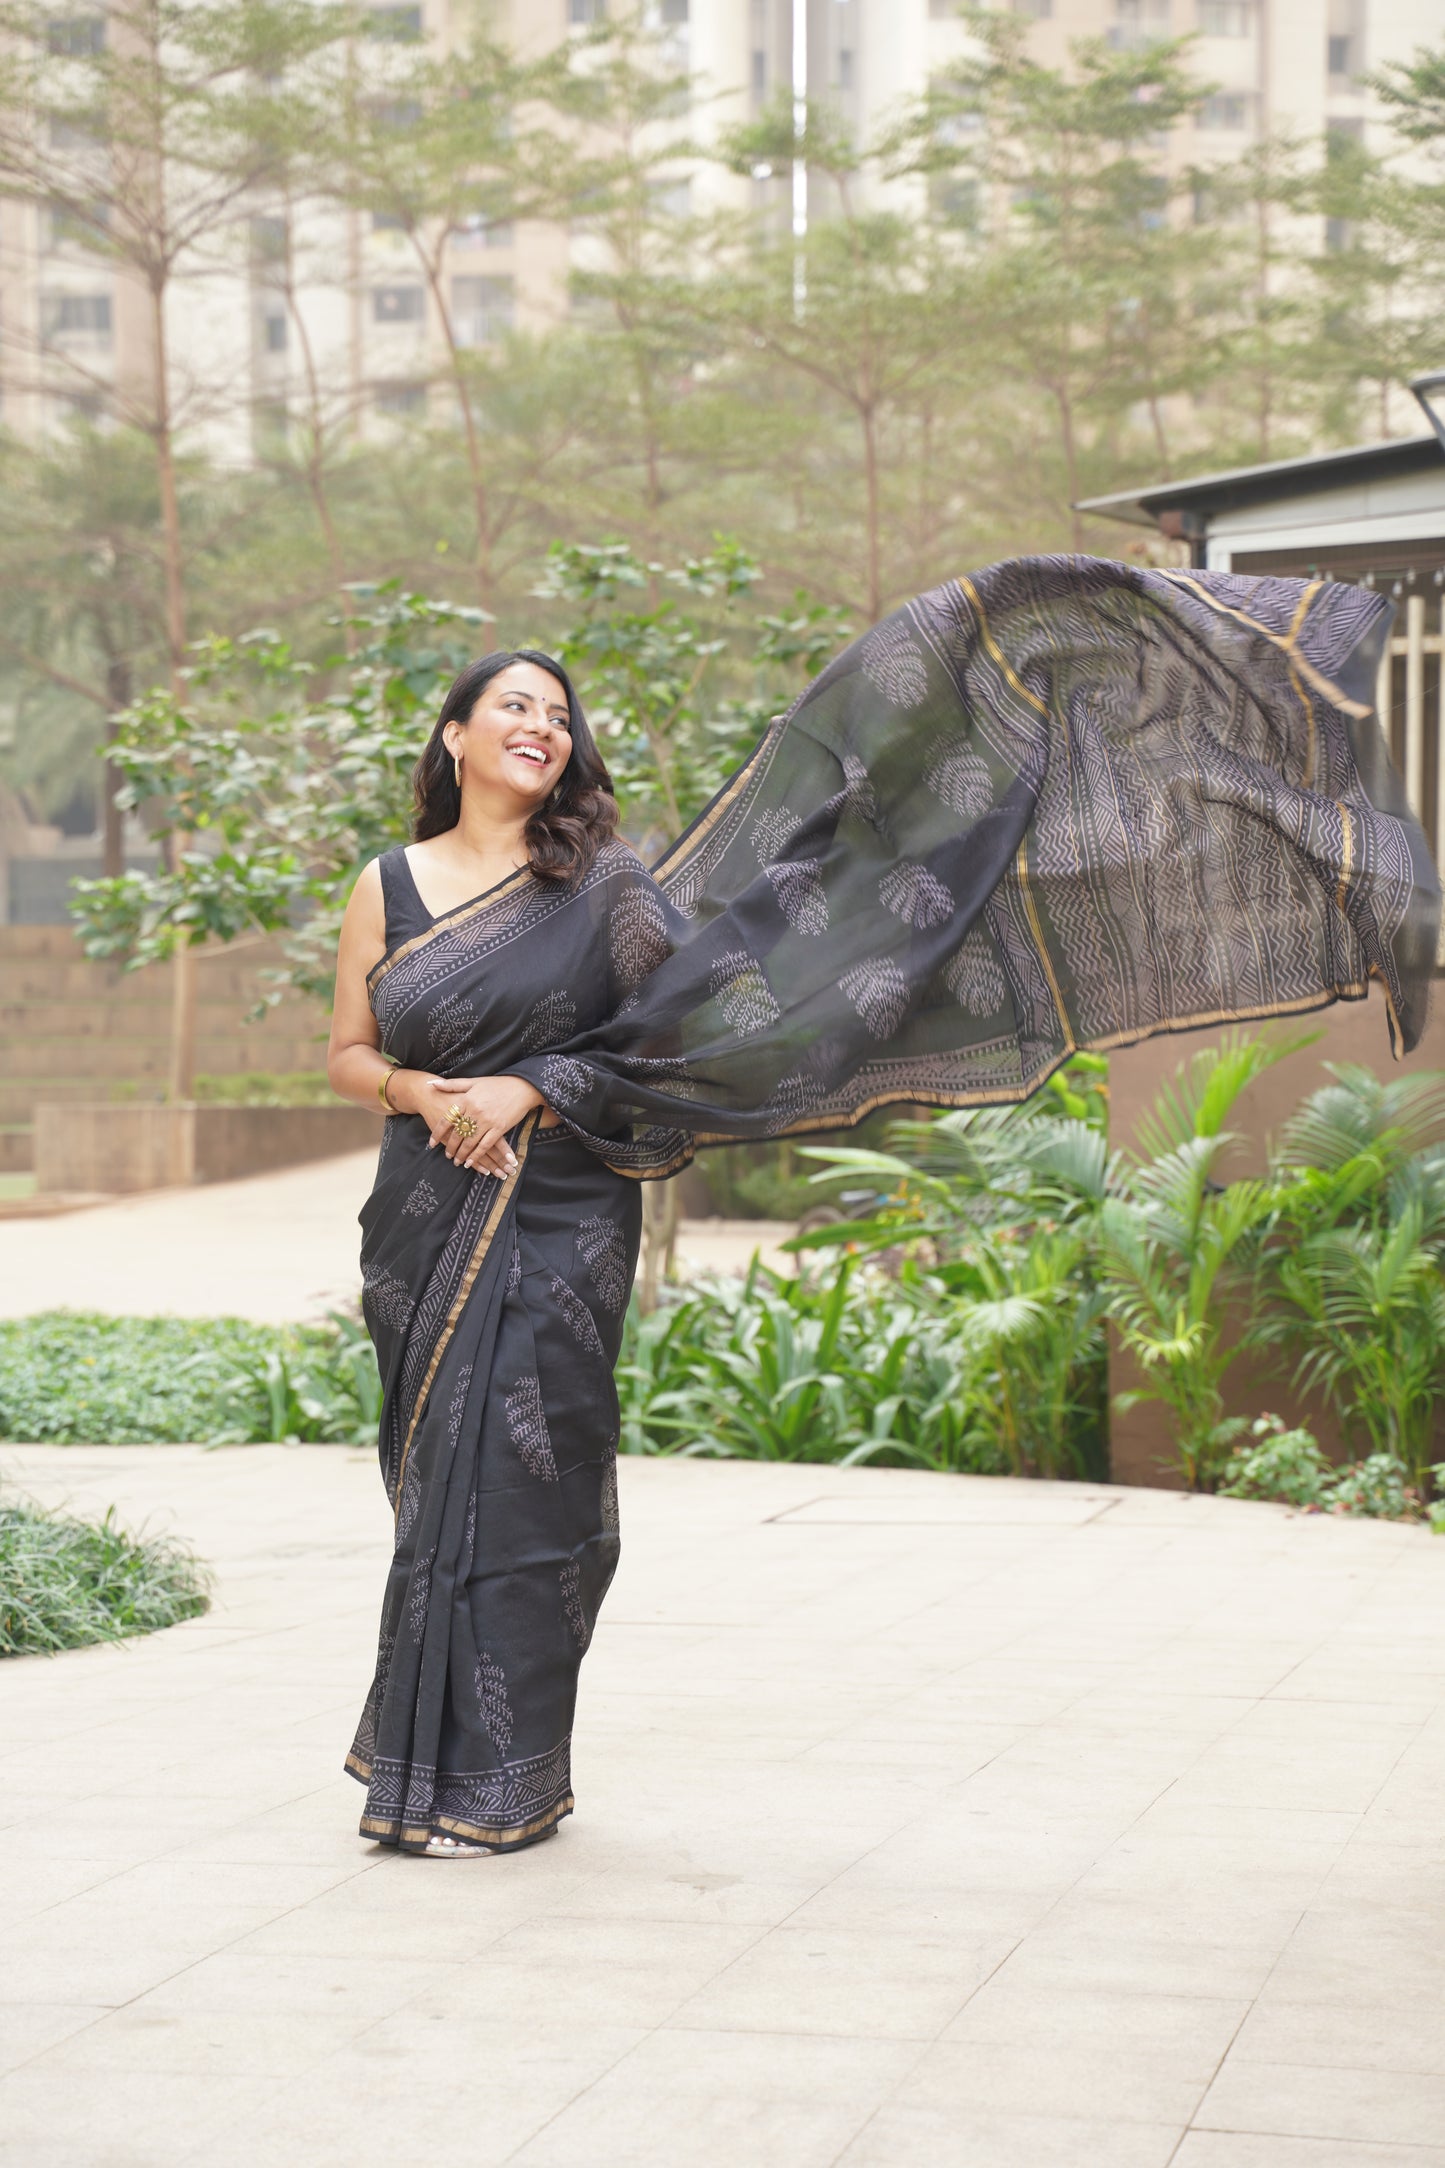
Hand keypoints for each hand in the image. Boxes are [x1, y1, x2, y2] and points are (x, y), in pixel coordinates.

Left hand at [418, 1074, 545, 1177]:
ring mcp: (487, 1121)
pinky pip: (484, 1145)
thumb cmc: (497, 1084)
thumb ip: (452, 1085)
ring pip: (469, 1142)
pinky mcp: (499, 1128)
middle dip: (450, 1147)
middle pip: (457, 1134)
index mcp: (466, 1100)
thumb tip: (431, 1084)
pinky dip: (476, 1155)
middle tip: (447, 1155)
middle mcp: (474, 1111)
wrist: (522, 1087)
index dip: (437, 1133)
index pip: (446, 1120)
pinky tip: (470, 1162)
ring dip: (462, 1154)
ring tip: (457, 1161)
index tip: (431, 1143)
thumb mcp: (473, 1082)